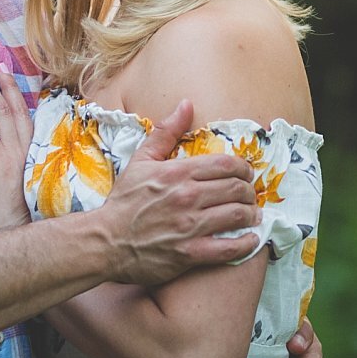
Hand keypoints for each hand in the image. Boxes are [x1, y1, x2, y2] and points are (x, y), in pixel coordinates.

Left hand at [0, 58, 32, 230]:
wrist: (16, 230)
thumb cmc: (18, 200)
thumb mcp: (24, 168)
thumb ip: (17, 145)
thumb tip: (2, 123)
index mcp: (29, 146)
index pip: (19, 109)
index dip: (9, 86)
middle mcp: (17, 150)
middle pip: (0, 109)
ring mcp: (1, 161)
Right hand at [96, 100, 258, 284]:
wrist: (104, 242)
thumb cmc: (124, 202)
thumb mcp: (141, 161)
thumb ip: (165, 132)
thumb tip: (186, 104)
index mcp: (178, 172)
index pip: (226, 164)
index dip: (243, 168)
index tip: (245, 174)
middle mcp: (187, 197)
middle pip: (236, 188)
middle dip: (249, 191)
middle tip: (249, 195)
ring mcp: (189, 226)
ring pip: (237, 214)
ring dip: (251, 214)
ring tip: (252, 215)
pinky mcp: (189, 253)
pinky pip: (229, 248)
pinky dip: (245, 243)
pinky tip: (249, 239)